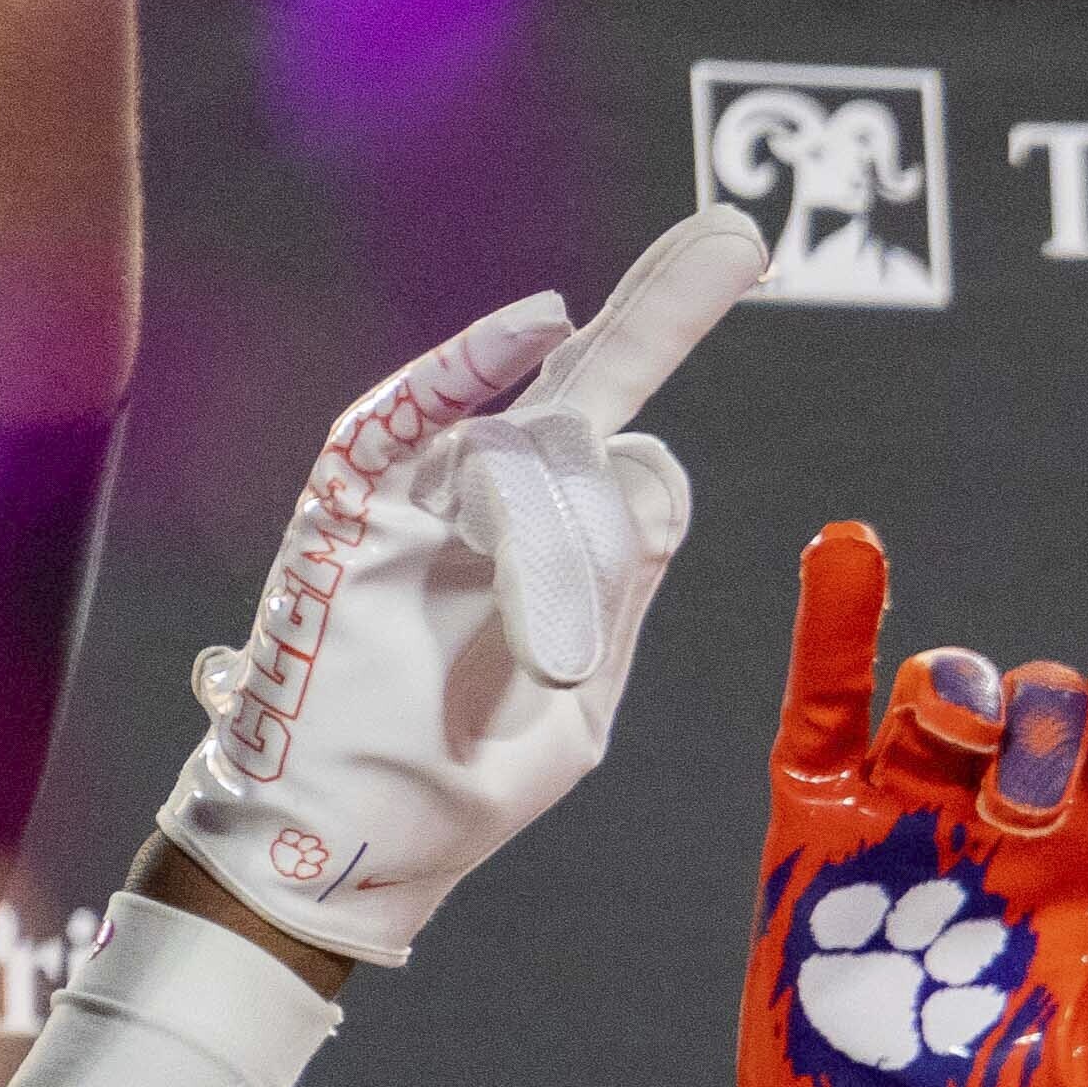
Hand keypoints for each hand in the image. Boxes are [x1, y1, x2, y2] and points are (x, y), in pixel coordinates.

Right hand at [153, 212, 757, 966]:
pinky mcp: (348, 517)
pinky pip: (403, 421)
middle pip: (589, 388)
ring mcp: (422, 503)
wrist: (347, 849)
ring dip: (562, 546)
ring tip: (544, 665)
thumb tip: (645, 459)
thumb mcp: (578, 701)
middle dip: (666, 310)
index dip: (679, 370)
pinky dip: (463, 369)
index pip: (631, 448)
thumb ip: (617, 593)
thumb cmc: (456, 779)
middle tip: (740, 237)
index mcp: (556, 552)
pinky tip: (541, 325)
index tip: (740, 259)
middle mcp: (493, 506)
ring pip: (533, 455)